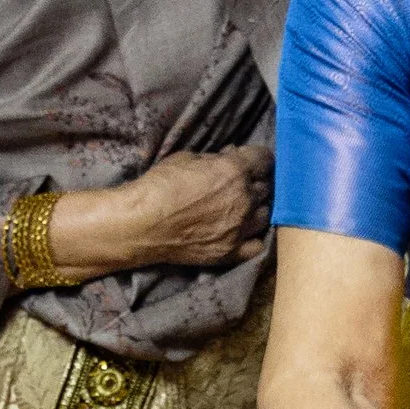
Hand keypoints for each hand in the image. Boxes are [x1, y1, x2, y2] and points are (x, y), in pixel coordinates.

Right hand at [63, 146, 271, 273]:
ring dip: (257, 208)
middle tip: (244, 183)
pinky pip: (257, 245)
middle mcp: (244, 200)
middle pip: (266, 188)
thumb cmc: (160, 185)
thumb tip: (230, 156)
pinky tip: (245, 232)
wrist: (143, 224)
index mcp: (235, 171)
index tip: (251, 160)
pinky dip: (254, 237)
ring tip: (245, 207)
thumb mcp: (187, 158)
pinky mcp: (232, 252)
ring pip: (265, 215)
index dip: (258, 158)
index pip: (265, 160)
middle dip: (256, 182)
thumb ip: (215, 159)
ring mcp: (240, 229)